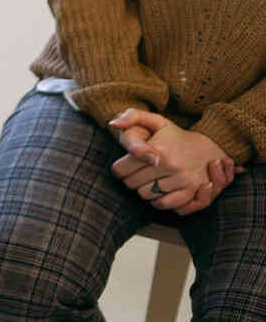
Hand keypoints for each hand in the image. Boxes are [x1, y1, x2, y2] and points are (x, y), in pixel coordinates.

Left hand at [109, 109, 235, 215]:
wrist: (209, 145)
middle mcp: (170, 165)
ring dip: (143, 190)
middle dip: (130, 179)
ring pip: (145, 195)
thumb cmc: (174, 135)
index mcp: (158, 149)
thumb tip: (112, 124)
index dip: (119, 169)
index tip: (123, 166)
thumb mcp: (156, 121)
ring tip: (149, 180)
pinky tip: (158, 191)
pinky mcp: (192, 191)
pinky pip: (164, 204)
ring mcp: (183, 179)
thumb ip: (131, 116)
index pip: (121, 169)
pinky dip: (158, 201)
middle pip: (131, 184)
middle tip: (137, 173)